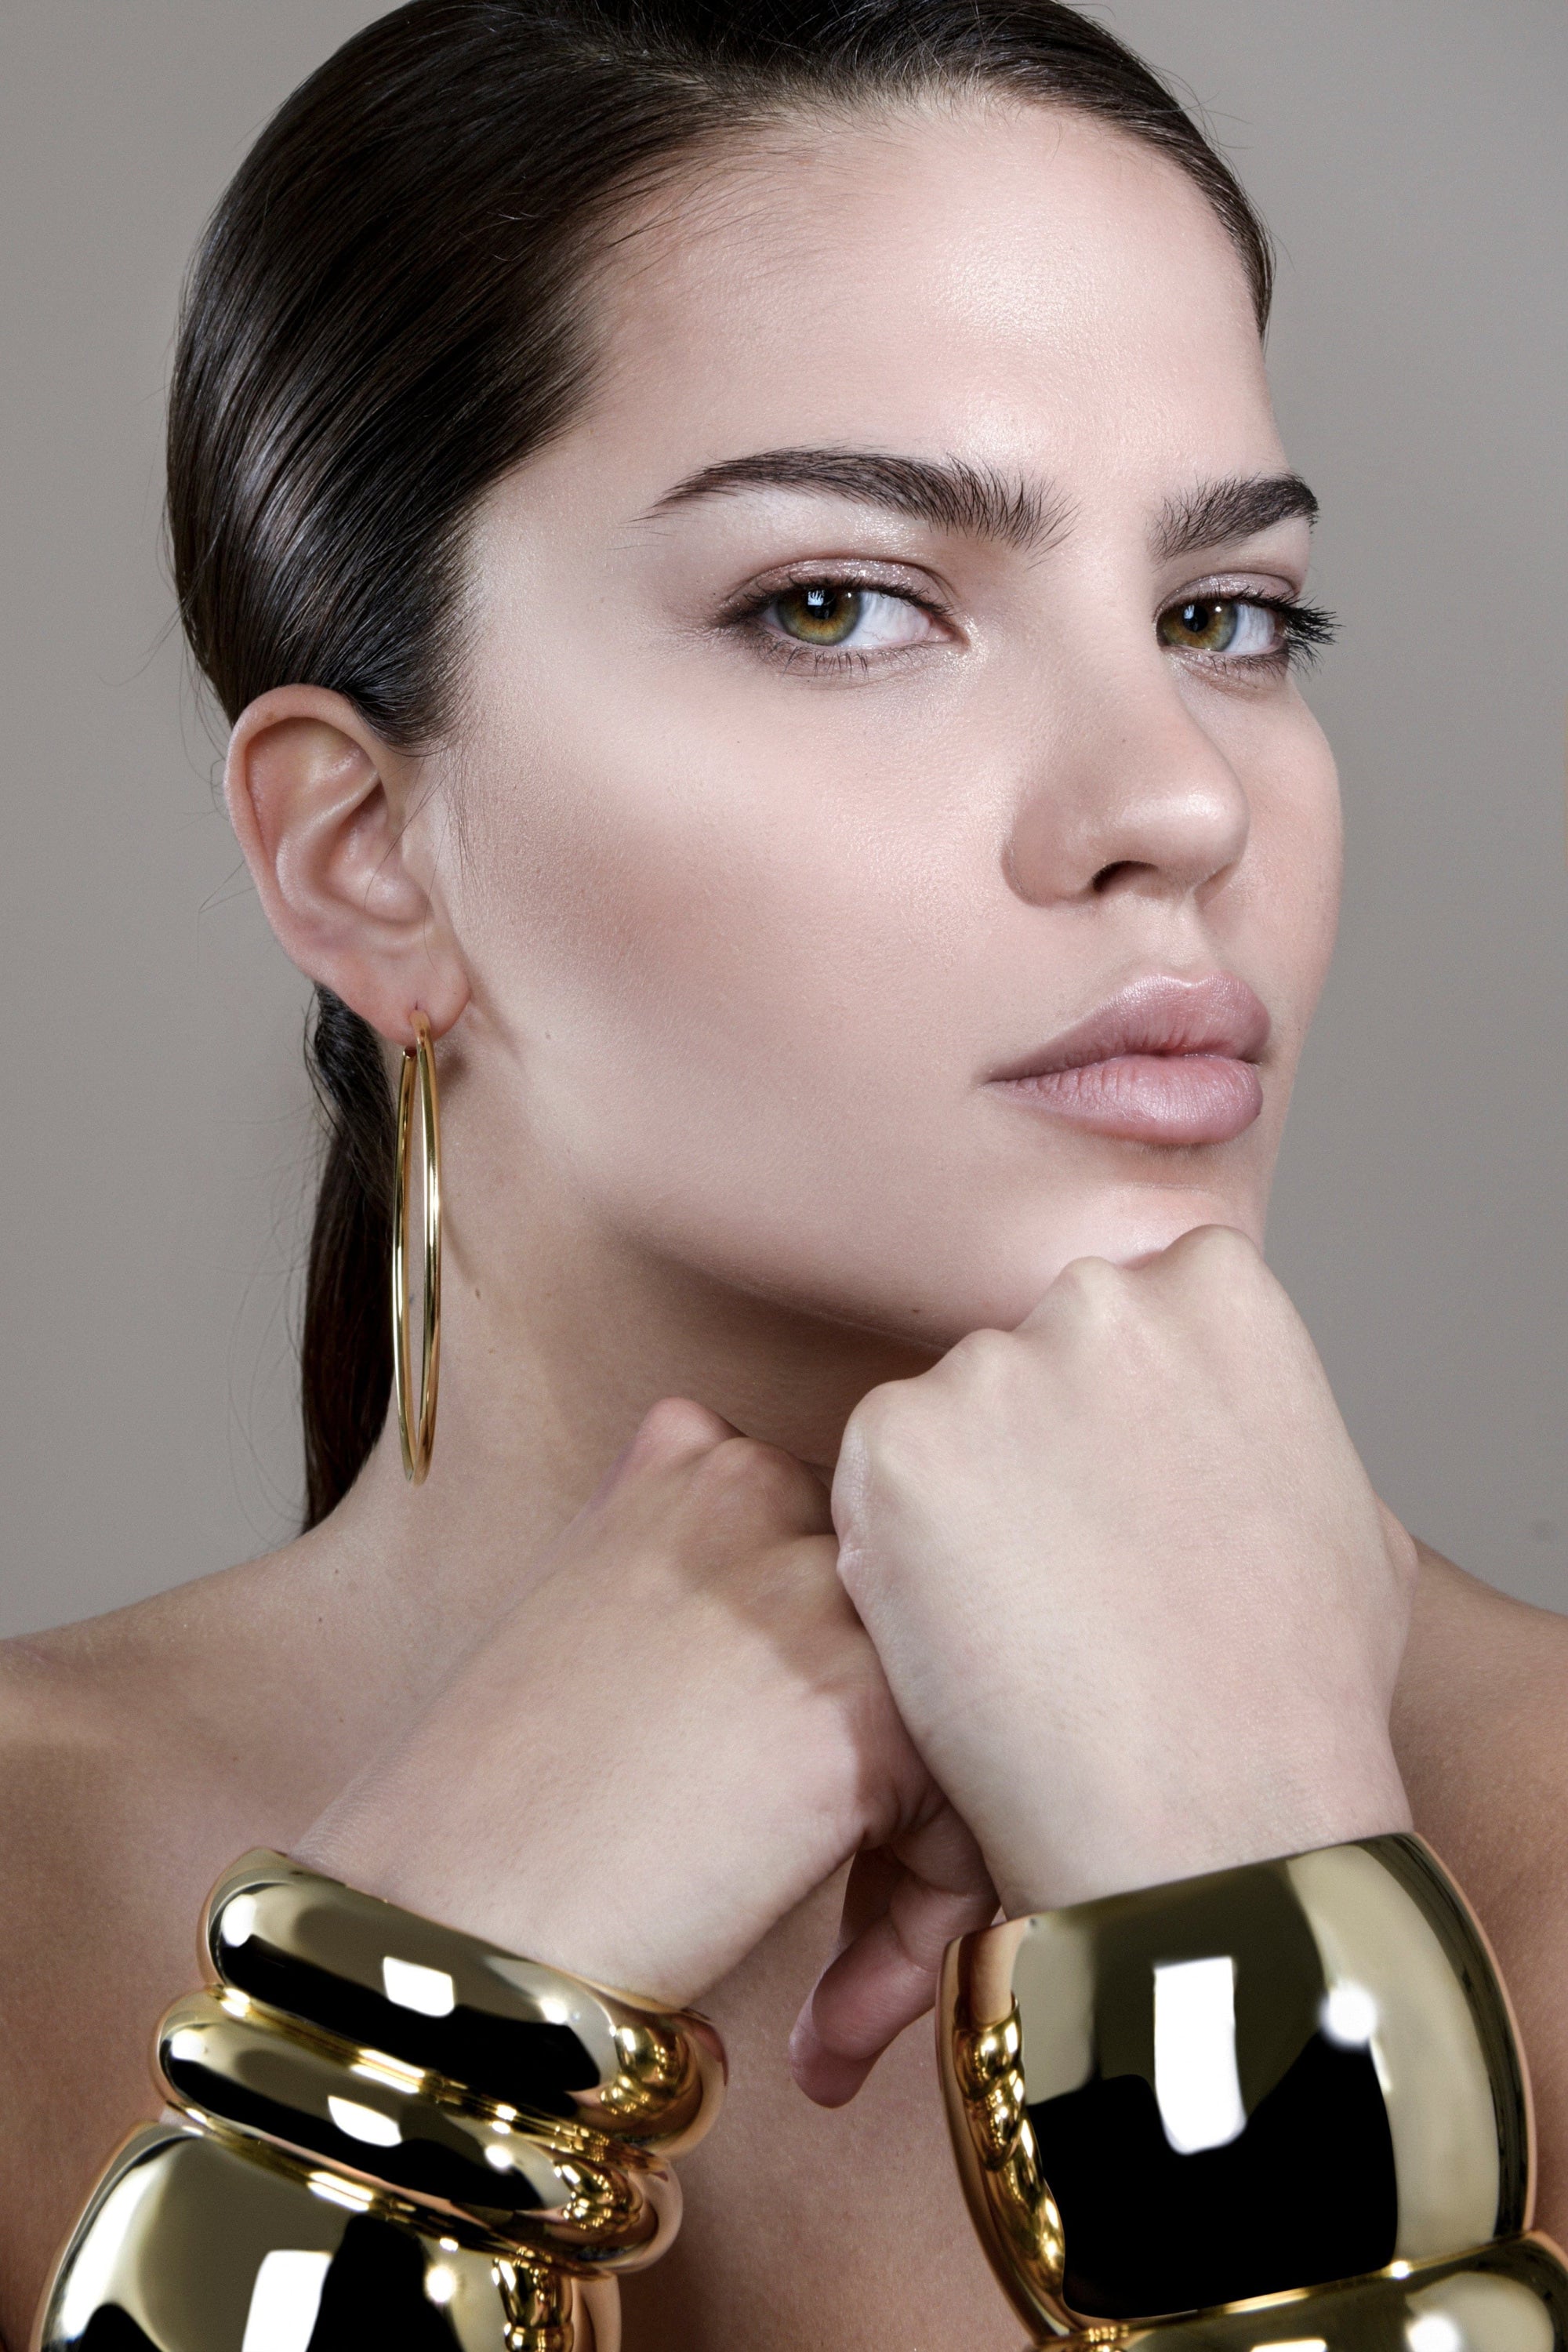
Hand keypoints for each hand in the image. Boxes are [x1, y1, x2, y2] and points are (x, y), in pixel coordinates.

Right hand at [295, 1399, 994, 2102]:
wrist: (436, 1928)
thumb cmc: (485, 1807)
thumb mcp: (581, 1608)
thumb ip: (683, 1555)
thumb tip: (753, 1537)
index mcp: (697, 1459)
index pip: (855, 1561)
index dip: (842, 1699)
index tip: (806, 1818)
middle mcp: (768, 1492)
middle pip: (923, 1638)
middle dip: (903, 1785)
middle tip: (845, 1922)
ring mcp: (819, 1594)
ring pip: (962, 1725)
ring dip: (920, 1877)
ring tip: (840, 1996)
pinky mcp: (863, 1710)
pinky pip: (964, 1823)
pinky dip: (920, 1937)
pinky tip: (824, 2034)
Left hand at [827, 1226, 1415, 1925]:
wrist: (1211, 1825)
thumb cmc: (1300, 1700)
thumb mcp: (1351, 1521)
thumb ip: (1270, 1429)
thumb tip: (1231, 1421)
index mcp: (1217, 1291)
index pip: (1137, 1307)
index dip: (1124, 1414)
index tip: (1130, 1499)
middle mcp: (1100, 1300)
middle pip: (1033, 1350)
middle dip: (1039, 1440)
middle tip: (1071, 1569)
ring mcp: (991, 1368)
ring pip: (949, 1417)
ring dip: (964, 1498)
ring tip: (1026, 1622)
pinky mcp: (895, 1447)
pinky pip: (877, 1478)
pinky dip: (898, 1549)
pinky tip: (966, 1633)